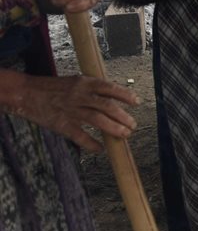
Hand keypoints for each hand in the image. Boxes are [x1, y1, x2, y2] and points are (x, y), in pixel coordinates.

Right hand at [15, 74, 138, 153]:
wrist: (27, 92)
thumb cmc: (54, 87)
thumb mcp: (75, 81)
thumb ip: (93, 89)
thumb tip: (115, 99)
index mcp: (84, 83)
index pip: (109, 88)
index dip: (125, 95)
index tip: (137, 102)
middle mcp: (79, 95)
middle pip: (106, 106)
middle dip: (122, 116)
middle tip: (133, 125)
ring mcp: (70, 110)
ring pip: (96, 120)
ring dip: (113, 129)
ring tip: (125, 134)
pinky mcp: (61, 124)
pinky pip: (79, 136)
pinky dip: (91, 144)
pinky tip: (100, 149)